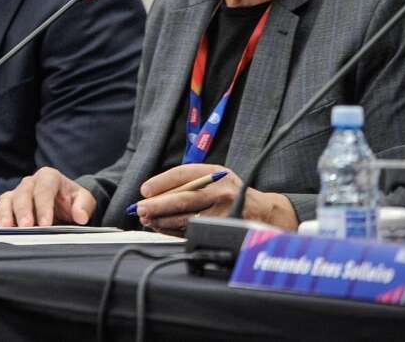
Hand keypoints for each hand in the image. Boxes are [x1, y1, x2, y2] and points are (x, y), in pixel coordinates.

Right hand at [0, 167, 95, 226]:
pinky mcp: (5, 206)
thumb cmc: (71, 200)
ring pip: (5, 200)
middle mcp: (29, 183)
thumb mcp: (84, 200)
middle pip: (23, 194)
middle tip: (26, 227)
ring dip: (5, 215)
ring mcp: (15, 194)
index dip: (43, 206)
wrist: (62, 203)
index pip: (44, 189)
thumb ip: (84, 206)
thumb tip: (81, 216)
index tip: (45, 224)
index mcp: (48, 177)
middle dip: (23, 211)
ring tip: (6, 229)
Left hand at [134, 164, 297, 235]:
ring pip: (186, 219)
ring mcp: (224, 213)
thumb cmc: (232, 194)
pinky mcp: (223, 231)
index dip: (161, 182)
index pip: (184, 174)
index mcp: (217, 173)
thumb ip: (191, 182)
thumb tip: (155, 194)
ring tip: (148, 220)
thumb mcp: (217, 179)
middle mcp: (221, 191)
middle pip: (183, 199)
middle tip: (140, 208)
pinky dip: (174, 231)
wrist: (264, 213)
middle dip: (158, 205)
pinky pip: (193, 232)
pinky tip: (163, 229)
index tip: (145, 190)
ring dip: (163, 221)